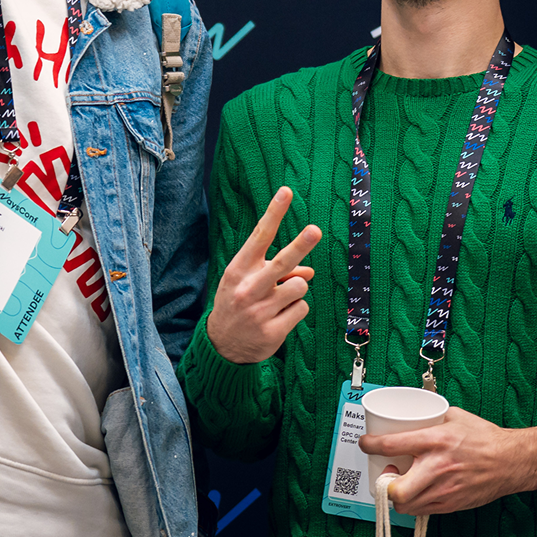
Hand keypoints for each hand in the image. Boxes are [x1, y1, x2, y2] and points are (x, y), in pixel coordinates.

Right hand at [205, 187, 320, 364]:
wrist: (221, 345)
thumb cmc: (239, 301)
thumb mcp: (248, 281)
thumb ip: (277, 270)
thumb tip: (309, 272)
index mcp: (240, 269)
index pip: (260, 235)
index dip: (274, 212)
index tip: (286, 192)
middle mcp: (249, 288)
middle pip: (282, 262)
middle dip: (300, 245)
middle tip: (315, 230)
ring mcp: (260, 312)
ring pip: (300, 286)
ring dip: (297, 289)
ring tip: (280, 299)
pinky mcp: (273, 331)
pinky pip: (302, 308)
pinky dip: (296, 310)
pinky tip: (280, 317)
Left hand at [358, 407, 536, 515]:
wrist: (510, 462)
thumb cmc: (483, 437)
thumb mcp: (454, 417)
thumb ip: (430, 419)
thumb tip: (410, 415)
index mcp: (436, 441)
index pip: (393, 445)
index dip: (371, 445)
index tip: (365, 443)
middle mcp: (437, 468)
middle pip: (396, 490)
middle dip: (383, 484)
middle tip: (386, 472)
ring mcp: (444, 490)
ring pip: (405, 505)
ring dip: (397, 495)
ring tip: (400, 482)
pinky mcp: (450, 505)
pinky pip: (421, 511)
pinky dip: (414, 503)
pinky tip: (418, 490)